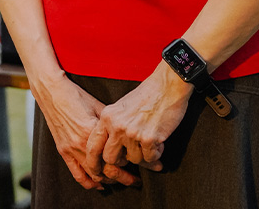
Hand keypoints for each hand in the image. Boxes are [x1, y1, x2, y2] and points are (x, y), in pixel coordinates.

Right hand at [32, 74, 136, 189]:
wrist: (51, 92)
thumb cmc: (77, 96)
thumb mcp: (99, 107)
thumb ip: (111, 125)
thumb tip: (129, 134)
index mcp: (92, 132)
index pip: (115, 157)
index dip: (130, 164)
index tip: (142, 166)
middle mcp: (81, 144)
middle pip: (106, 171)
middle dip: (124, 178)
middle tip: (136, 180)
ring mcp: (71, 149)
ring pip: (93, 176)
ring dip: (108, 181)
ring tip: (119, 180)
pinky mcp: (63, 151)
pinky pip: (76, 174)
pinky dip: (89, 183)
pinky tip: (99, 185)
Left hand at [85, 63, 192, 181]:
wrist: (166, 86)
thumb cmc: (145, 97)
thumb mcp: (120, 108)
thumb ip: (112, 126)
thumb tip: (111, 151)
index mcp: (106, 117)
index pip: (93, 145)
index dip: (93, 162)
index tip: (97, 172)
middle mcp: (116, 125)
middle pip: (111, 158)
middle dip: (122, 163)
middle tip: (134, 158)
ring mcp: (132, 132)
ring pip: (134, 160)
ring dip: (144, 156)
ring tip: (151, 142)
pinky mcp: (149, 138)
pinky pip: (150, 158)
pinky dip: (156, 154)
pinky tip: (159, 142)